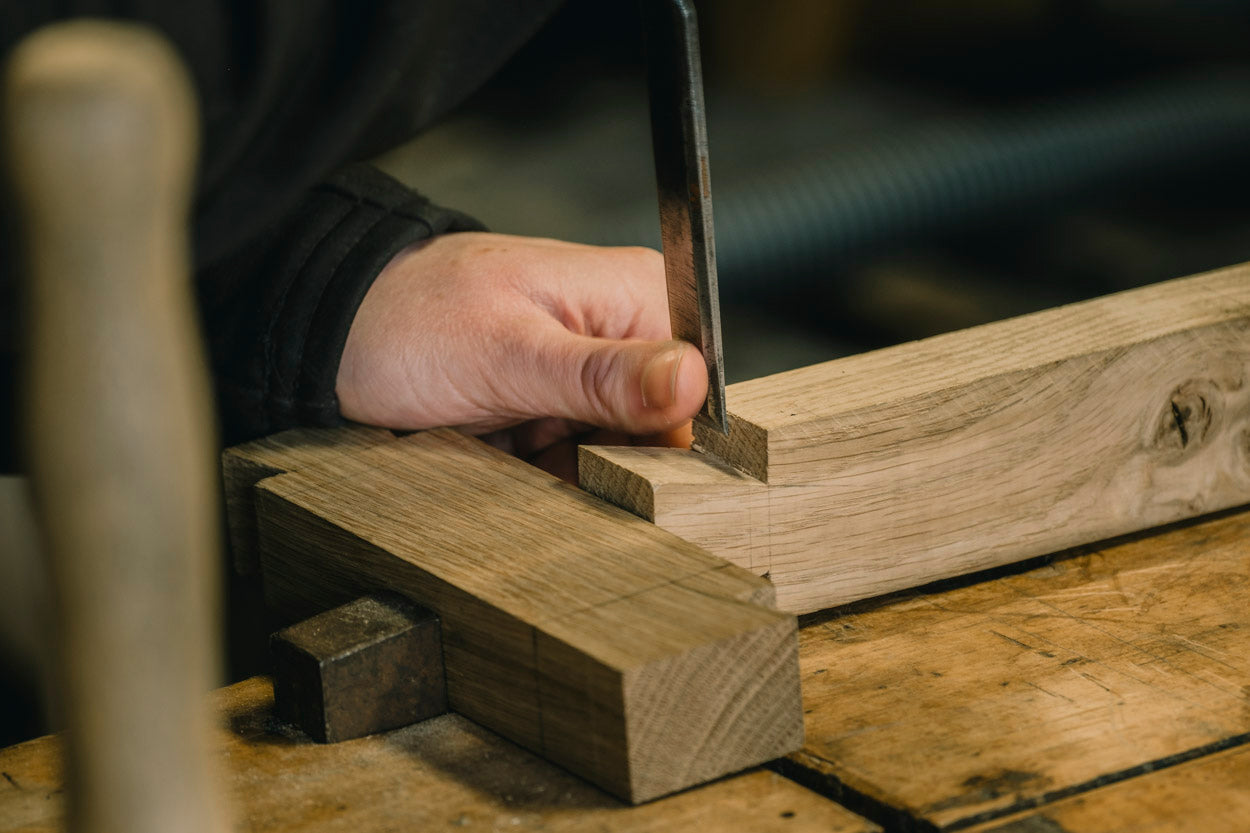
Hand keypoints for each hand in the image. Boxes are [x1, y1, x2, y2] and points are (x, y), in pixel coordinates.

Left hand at [335, 232, 707, 477]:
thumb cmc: (407, 319)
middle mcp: (618, 334)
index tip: (625, 479)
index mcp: (632, 296)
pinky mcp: (550, 408)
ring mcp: (583, 377)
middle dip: (611, 468)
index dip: (670, 446)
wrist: (331, 335)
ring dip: (572, 478)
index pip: (695, 392)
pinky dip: (544, 479)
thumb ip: (601, 375)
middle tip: (544, 463)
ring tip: (514, 457)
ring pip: (614, 457)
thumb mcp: (507, 353)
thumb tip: (691, 381)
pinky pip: (573, 463)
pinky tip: (507, 465)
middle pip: (657, 433)